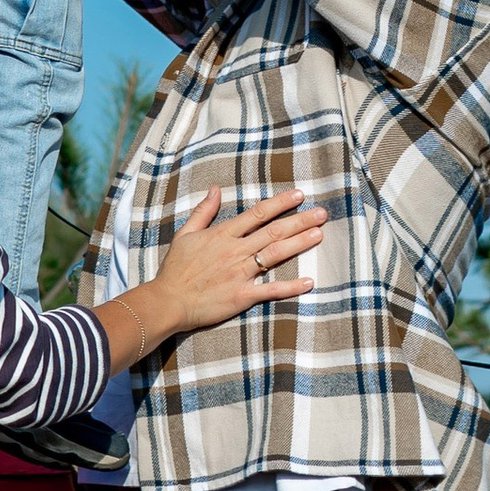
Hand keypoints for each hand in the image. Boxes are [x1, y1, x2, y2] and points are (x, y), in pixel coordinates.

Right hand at [135, 187, 329, 339]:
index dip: (280, 203)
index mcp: (223, 234)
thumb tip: (214, 189)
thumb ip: (203, 211)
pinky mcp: (242, 295)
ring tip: (319, 234)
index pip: (258, 214)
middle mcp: (235, 251)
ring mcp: (240, 273)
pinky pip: (271, 290)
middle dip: (299, 220)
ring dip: (299, 244)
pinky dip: (290, 287)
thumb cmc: (175, 269)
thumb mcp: (185, 234)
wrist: (168, 300)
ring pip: (275, 254)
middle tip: (321, 213)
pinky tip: (308, 281)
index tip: (299, 195)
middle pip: (273, 231)